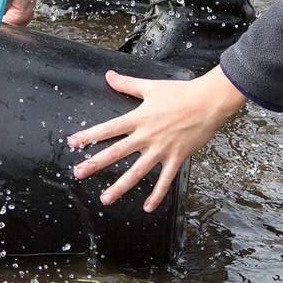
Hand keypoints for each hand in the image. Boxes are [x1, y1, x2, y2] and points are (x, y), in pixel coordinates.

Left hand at [68, 67, 246, 211]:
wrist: (209, 102)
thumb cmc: (181, 93)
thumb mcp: (150, 87)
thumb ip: (127, 84)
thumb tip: (109, 76)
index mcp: (138, 118)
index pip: (108, 128)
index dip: (89, 135)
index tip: (73, 142)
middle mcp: (146, 136)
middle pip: (116, 153)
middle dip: (95, 164)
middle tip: (78, 174)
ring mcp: (161, 150)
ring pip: (136, 172)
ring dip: (120, 186)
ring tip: (105, 198)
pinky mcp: (176, 158)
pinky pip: (164, 180)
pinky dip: (156, 195)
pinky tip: (147, 207)